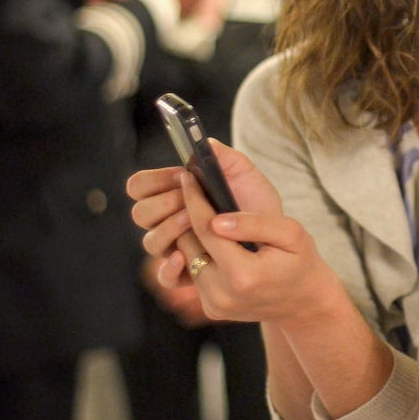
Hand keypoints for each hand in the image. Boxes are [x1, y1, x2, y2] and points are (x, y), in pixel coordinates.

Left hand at [127, 141, 341, 325]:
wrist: (305, 302)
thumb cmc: (300, 261)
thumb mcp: (291, 233)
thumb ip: (255, 223)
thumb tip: (216, 219)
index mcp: (243, 274)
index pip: (206, 229)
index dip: (194, 200)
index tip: (188, 178)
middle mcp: (222, 294)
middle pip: (189, 244)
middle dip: (191, 218)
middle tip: (198, 195)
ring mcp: (214, 304)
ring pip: (187, 259)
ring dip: (194, 237)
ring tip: (208, 219)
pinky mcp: (211, 308)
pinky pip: (195, 274)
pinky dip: (201, 256)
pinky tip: (216, 245)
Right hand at [128, 139, 281, 287]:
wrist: (278, 238)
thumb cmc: (256, 203)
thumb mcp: (245, 175)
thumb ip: (224, 157)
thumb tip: (204, 142)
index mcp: (173, 194)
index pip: (140, 186)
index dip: (153, 180)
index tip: (180, 177)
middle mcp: (168, 221)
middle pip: (140, 213)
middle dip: (163, 203)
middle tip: (188, 199)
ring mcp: (176, 247)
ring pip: (151, 242)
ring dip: (170, 228)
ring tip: (194, 220)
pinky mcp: (189, 272)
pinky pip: (167, 277)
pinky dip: (170, 268)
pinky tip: (183, 257)